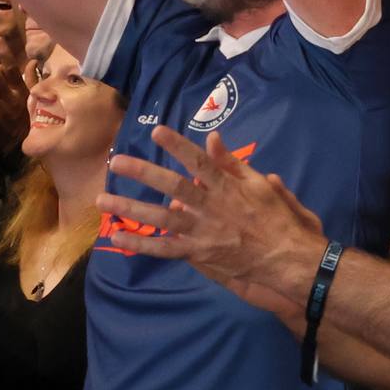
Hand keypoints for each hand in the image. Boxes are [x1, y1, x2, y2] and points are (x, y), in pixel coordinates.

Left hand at [103, 125, 329, 309]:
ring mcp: (203, 232)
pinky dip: (142, 244)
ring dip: (131, 209)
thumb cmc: (276, 218)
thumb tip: (212, 138)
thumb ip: (232, 163)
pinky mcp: (199, 253)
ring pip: (162, 219)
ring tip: (103, 201)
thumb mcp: (261, 184)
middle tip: (117, 162)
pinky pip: (165, 249)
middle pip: (174, 187)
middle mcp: (211, 207)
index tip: (156, 131)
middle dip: (144, 173)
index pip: (199, 162)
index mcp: (228, 187)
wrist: (286, 257)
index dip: (178, 146)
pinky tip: (118, 237)